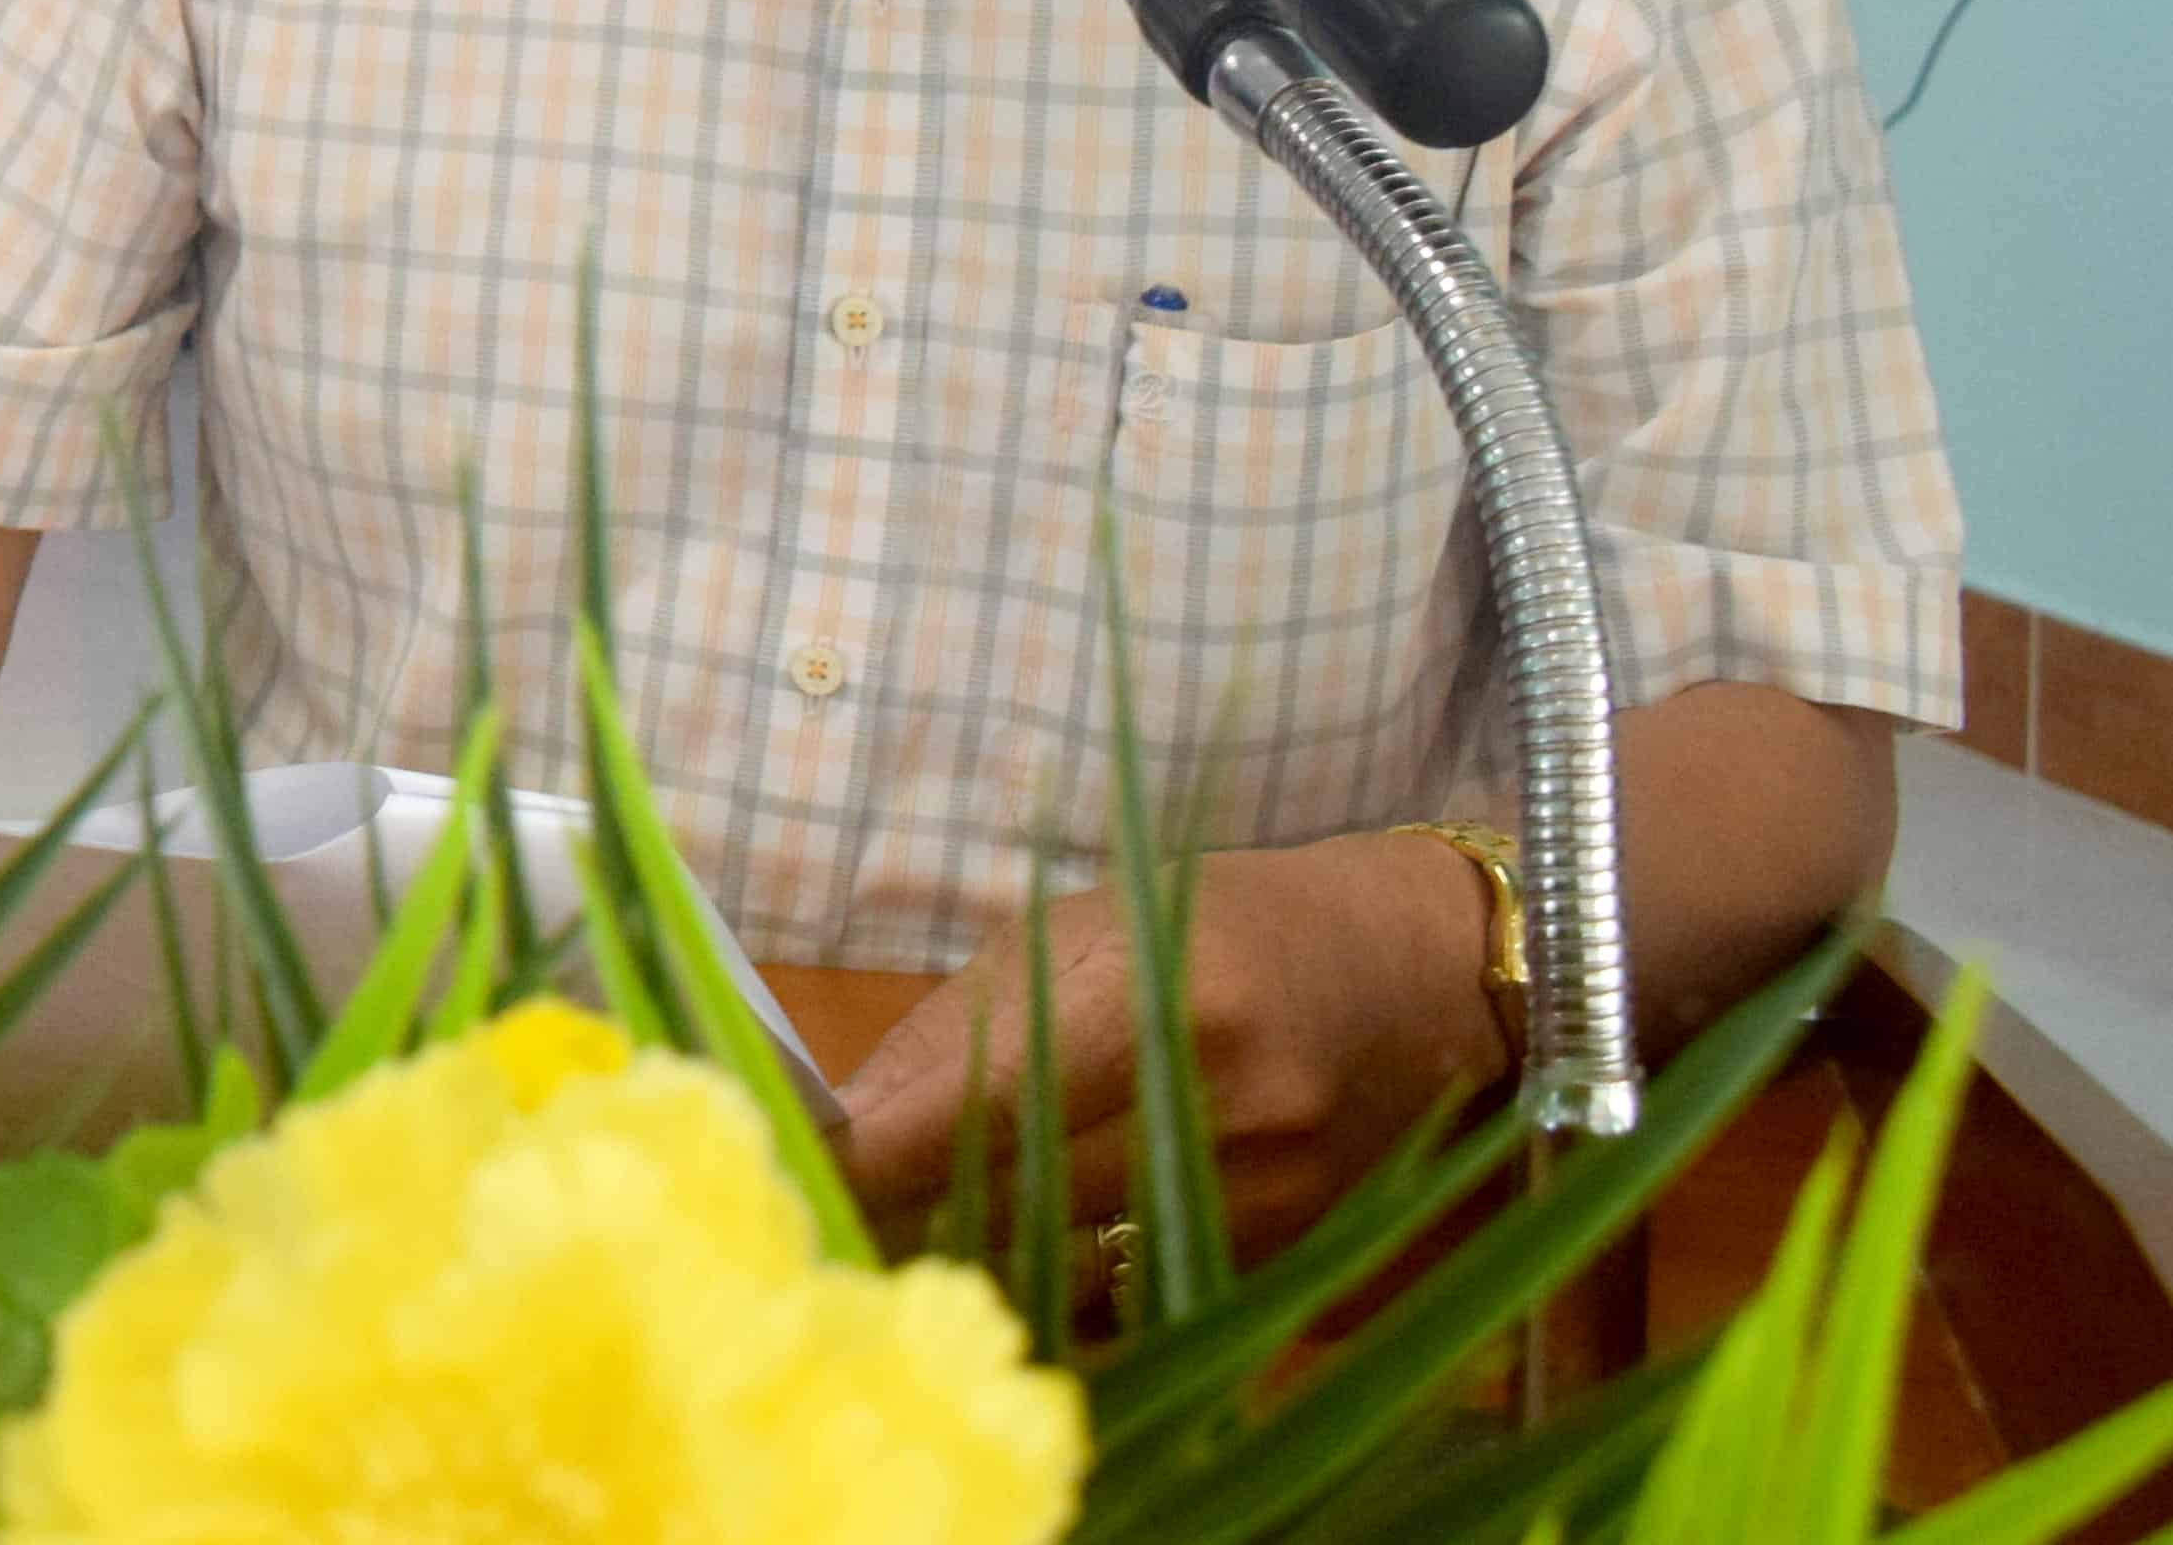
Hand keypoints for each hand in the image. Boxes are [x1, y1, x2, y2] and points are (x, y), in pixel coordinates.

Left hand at [834, 830, 1509, 1256]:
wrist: (1423, 977)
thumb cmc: (1228, 922)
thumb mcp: (1088, 925)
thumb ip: (969, 1024)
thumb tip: (844, 1117)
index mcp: (1168, 984)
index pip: (988, 1093)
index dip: (879, 1148)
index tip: (791, 1167)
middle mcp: (1226, 1101)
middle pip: (1020, 1191)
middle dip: (904, 1205)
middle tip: (814, 1204)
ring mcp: (1267, 1196)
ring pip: (1068, 1260)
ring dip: (969, 1252)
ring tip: (893, 1227)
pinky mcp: (1284, 1259)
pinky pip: (1132, 1291)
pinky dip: (1055, 1277)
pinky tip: (1005, 1255)